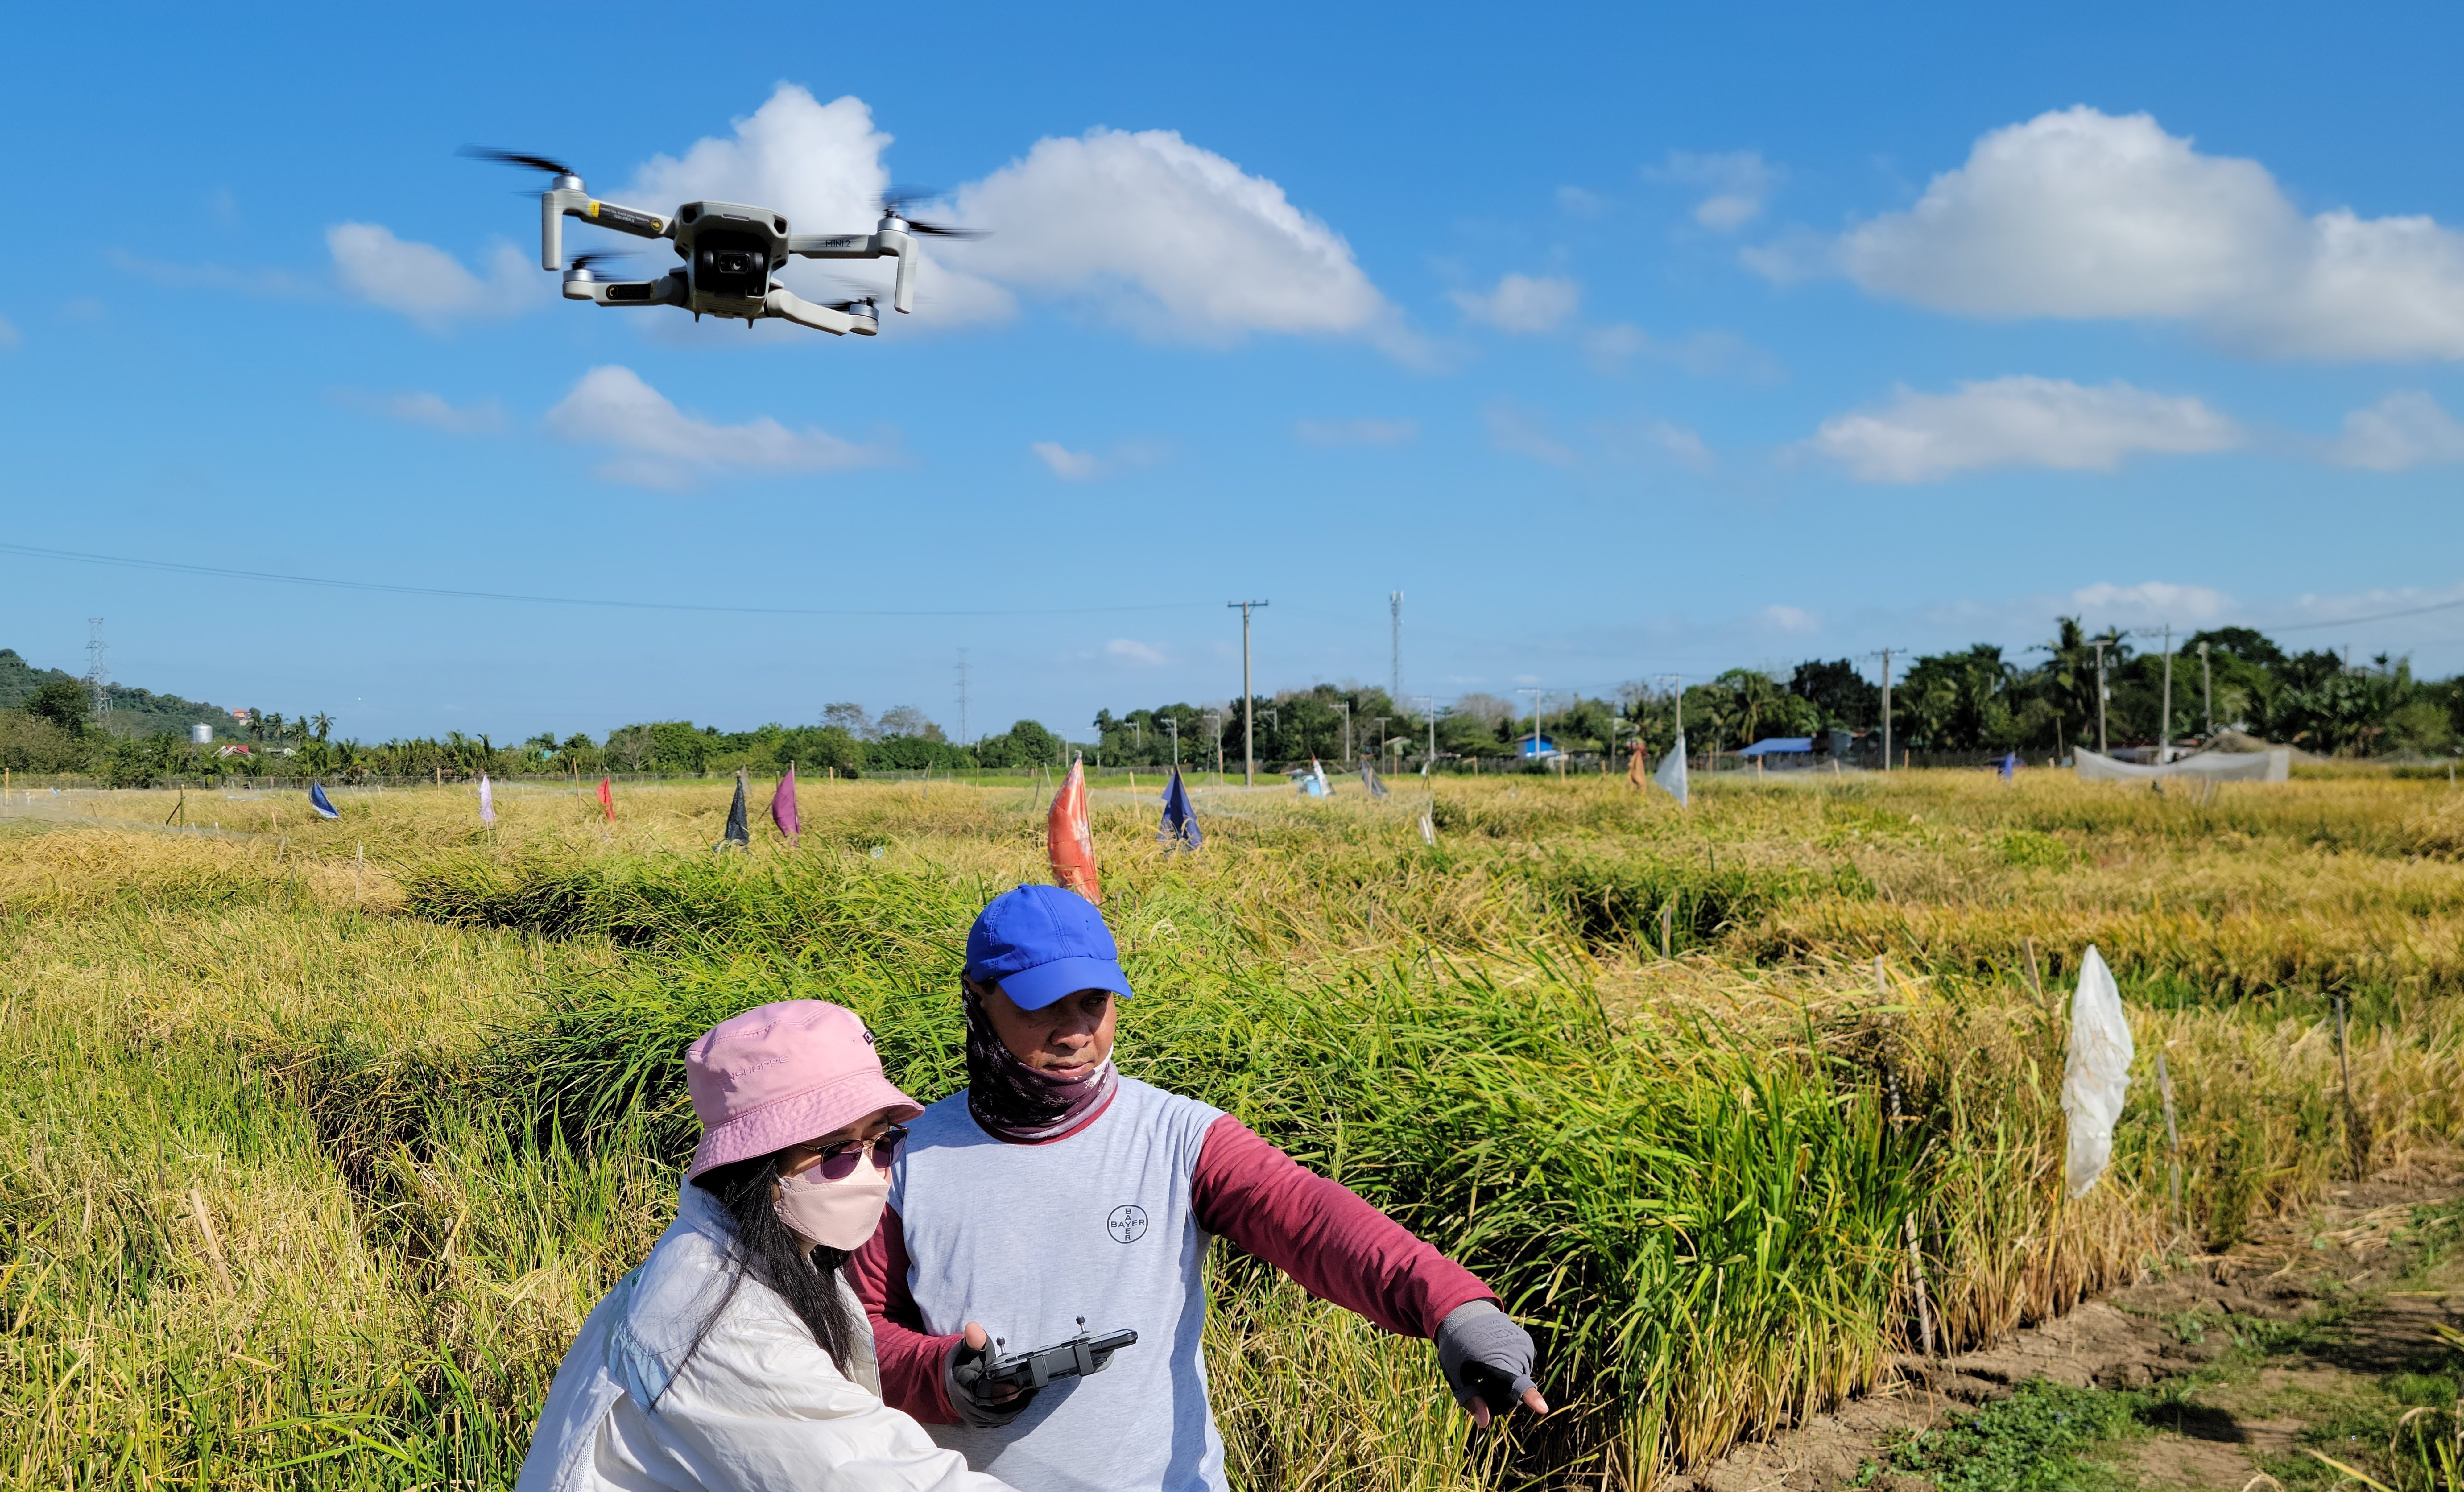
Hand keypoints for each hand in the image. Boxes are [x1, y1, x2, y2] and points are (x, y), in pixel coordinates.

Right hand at [947, 1321, 1033, 1427]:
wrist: (954, 1378)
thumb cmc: (966, 1361)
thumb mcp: (968, 1347)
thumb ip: (974, 1339)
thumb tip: (973, 1327)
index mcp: (962, 1384)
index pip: (980, 1392)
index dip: (999, 1391)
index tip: (1016, 1387)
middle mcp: (965, 1404)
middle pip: (993, 1408)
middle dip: (1014, 1399)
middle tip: (1032, 1389)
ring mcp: (972, 1416)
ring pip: (998, 1417)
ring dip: (1015, 1407)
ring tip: (1030, 1394)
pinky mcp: (980, 1422)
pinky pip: (998, 1421)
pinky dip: (1011, 1412)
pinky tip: (1022, 1401)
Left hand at [1434, 1300, 1548, 1429]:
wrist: (1466, 1314)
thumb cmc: (1457, 1349)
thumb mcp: (1456, 1375)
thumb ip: (1470, 1400)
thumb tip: (1484, 1424)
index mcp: (1495, 1362)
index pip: (1516, 1384)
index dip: (1531, 1398)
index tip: (1543, 1409)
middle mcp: (1515, 1353)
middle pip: (1514, 1393)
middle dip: (1497, 1395)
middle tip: (1479, 1380)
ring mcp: (1524, 1347)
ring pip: (1520, 1382)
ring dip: (1505, 1382)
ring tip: (1487, 1365)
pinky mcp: (1528, 1343)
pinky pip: (1523, 1368)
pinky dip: (1511, 1369)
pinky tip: (1496, 1358)